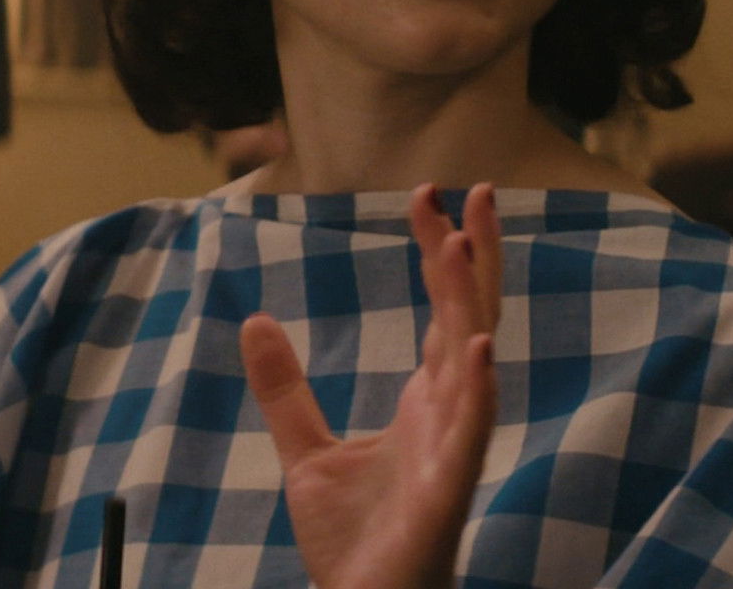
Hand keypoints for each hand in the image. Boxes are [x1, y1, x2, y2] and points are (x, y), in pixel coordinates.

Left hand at [242, 184, 501, 588]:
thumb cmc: (355, 542)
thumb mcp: (307, 453)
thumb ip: (285, 390)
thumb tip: (253, 321)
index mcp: (427, 402)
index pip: (442, 308)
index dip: (438, 251)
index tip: (427, 193)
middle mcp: (450, 416)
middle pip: (471, 317)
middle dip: (476, 256)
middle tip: (478, 190)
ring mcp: (453, 451)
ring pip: (471, 363)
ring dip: (469, 302)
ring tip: (460, 242)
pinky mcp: (445, 494)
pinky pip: (467, 436)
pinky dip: (475, 389)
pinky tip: (475, 346)